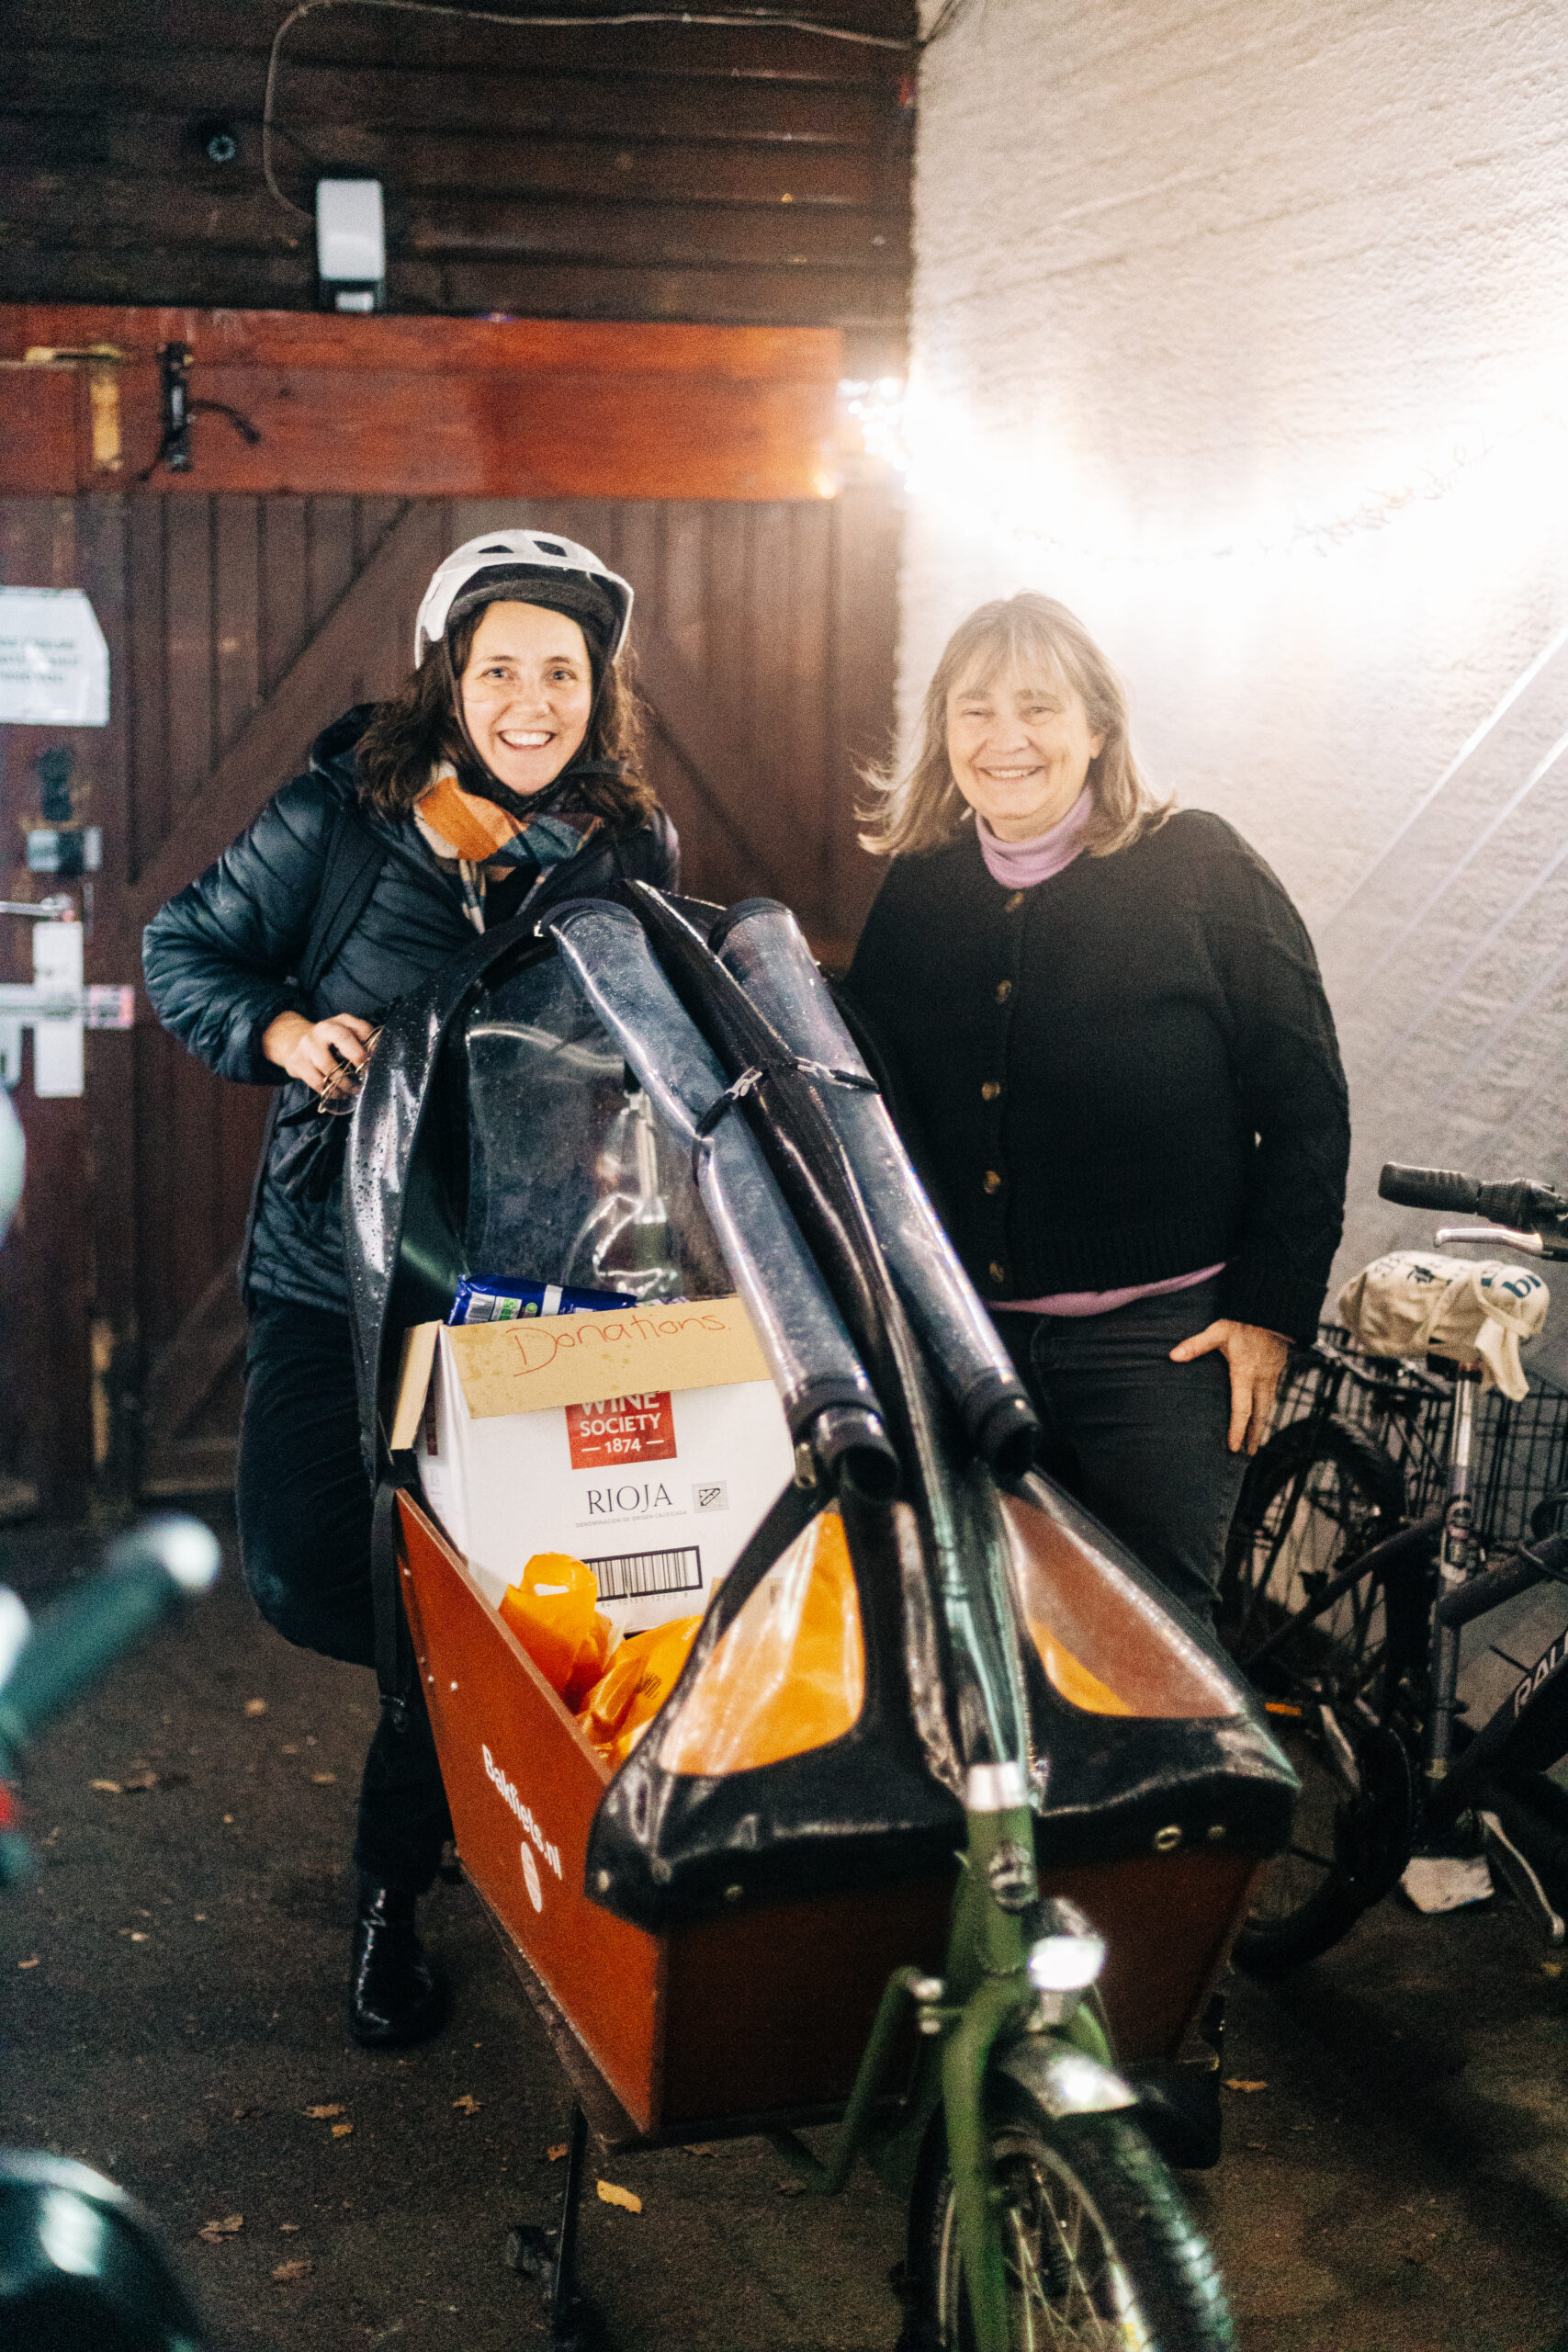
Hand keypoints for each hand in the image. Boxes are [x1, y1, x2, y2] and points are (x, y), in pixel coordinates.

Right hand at [262, 1010, 375, 1090]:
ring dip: (344, 1082)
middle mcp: (324, 1028)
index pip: (361, 1027)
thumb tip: (380, 1061)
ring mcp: (308, 1044)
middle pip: (342, 1037)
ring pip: (328, 1065)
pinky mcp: (298, 1061)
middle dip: (357, 1056)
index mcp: (341, 1021)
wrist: (293, 1041)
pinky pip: (317, 1080)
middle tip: (364, 1073)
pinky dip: (330, 1091)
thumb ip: (361, 1043)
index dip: (372, 1044)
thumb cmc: (328, 1043)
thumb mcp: (344, 1035)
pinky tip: (339, 1094)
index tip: (377, 1061)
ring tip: (353, 1090)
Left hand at [1169, 1318, 1289, 1454]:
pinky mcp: (1279, 1368)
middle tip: (1249, 1453)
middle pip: (1260, 1414)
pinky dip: (1269, 1407)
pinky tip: (1264, 1411)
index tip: (1233, 1448)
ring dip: (1263, 1424)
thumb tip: (1173, 1356)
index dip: (1237, 1430)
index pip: (1241, 1410)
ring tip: (1257, 1439)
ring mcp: (1273, 1374)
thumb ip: (1196, 1345)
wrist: (1274, 1309)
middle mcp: (1261, 1379)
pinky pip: (1274, 1393)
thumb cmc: (1243, 1321)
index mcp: (1245, 1374)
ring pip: (1270, 1406)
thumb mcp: (1217, 1331)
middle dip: (1254, 1436)